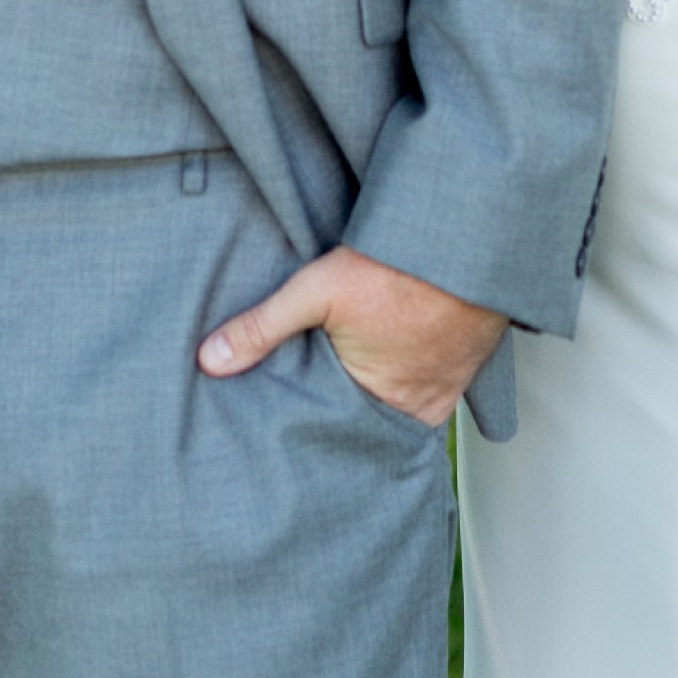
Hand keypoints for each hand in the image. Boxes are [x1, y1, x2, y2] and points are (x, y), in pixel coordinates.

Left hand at [198, 246, 504, 430]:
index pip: (333, 435)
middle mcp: (412, 407)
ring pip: (400, 414)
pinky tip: (392, 376)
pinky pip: (432, 396)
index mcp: (374, 399)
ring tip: (348, 398)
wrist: (468, 242)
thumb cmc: (399, 266)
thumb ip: (262, 327)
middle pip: (367, 428)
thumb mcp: (317, 289)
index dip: (311, 431)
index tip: (287, 434)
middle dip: (342, 424)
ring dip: (378, 405)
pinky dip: (411, 391)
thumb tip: (209, 361)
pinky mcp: (464, 370)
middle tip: (313, 416)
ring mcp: (442, 391)